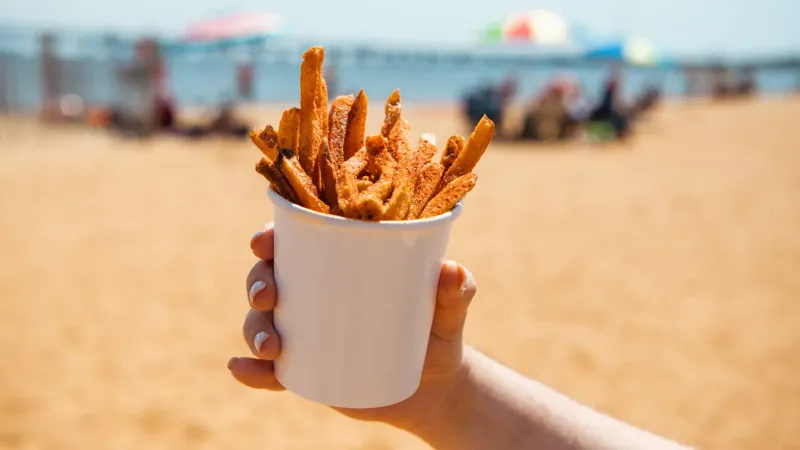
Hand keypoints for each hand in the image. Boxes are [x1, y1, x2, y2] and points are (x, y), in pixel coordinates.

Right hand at [228, 222, 476, 430]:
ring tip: (271, 347)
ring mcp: (304, 331)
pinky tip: (241, 371)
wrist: (434, 388)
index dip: (271, 234)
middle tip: (269, 297)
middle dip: (256, 282)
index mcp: (340, 262)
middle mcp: (313, 291)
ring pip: (261, 321)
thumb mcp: (448, 311)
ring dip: (252, 329)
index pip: (297, 239)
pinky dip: (252, 371)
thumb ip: (456, 292)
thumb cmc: (436, 332)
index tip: (265, 241)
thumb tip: (452, 271)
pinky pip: (269, 370)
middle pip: (267, 275)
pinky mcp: (303, 368)